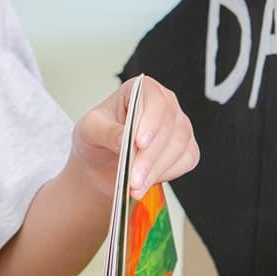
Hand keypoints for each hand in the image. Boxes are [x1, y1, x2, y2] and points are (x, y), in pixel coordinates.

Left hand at [72, 76, 198, 199]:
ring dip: (157, 169)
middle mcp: (164, 104)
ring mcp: (178, 126)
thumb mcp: (89, 130)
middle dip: (149, 156)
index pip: (153, 99)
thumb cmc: (96, 139)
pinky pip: (187, 161)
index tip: (140, 143)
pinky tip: (147, 181)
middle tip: (133, 177)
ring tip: (135, 185)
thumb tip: (124, 138)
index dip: (150, 121)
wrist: (100, 165)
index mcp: (140, 90)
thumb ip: (106, 131)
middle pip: (168, 127)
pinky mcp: (186, 148)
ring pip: (179, 146)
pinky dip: (167, 174)